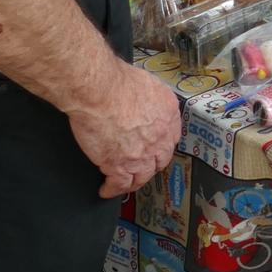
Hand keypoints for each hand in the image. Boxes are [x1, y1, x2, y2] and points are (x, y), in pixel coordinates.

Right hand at [70, 60, 182, 197]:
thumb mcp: (147, 83)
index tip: (155, 148)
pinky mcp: (120, 167)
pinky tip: (106, 190)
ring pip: (141, 177)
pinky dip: (112, 190)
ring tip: (125, 183)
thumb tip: (143, 103)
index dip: (162, 144)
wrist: (100, 92)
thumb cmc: (117, 81)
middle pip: (159, 160)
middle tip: (141, 167)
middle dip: (151, 165)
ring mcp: (142, 155)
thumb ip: (151, 98)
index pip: (171, 137)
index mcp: (168, 115)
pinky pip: (119, 185)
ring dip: (134, 181)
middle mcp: (160, 138)